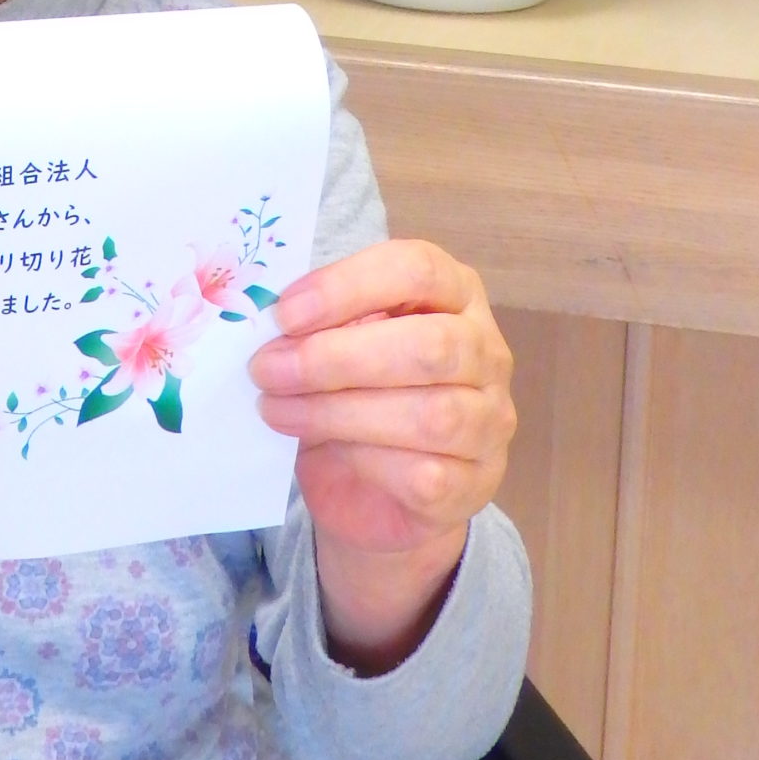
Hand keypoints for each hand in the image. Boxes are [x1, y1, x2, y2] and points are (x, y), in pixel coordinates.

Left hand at [250, 239, 514, 670]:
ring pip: (428, 416)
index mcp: (455, 292)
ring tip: (276, 408)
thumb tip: (277, 327)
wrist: (382, 489)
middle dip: (335, 358)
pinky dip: (365, 462)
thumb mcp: (340, 340)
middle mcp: (486, 351)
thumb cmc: (357, 391)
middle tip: (268, 368)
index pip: (417, 270)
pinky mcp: (476, 484)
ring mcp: (489, 421)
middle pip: (427, 346)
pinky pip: (425, 475)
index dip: (347, 286)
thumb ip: (323, 323)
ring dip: (337, 413)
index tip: (284, 312)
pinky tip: (325, 452)